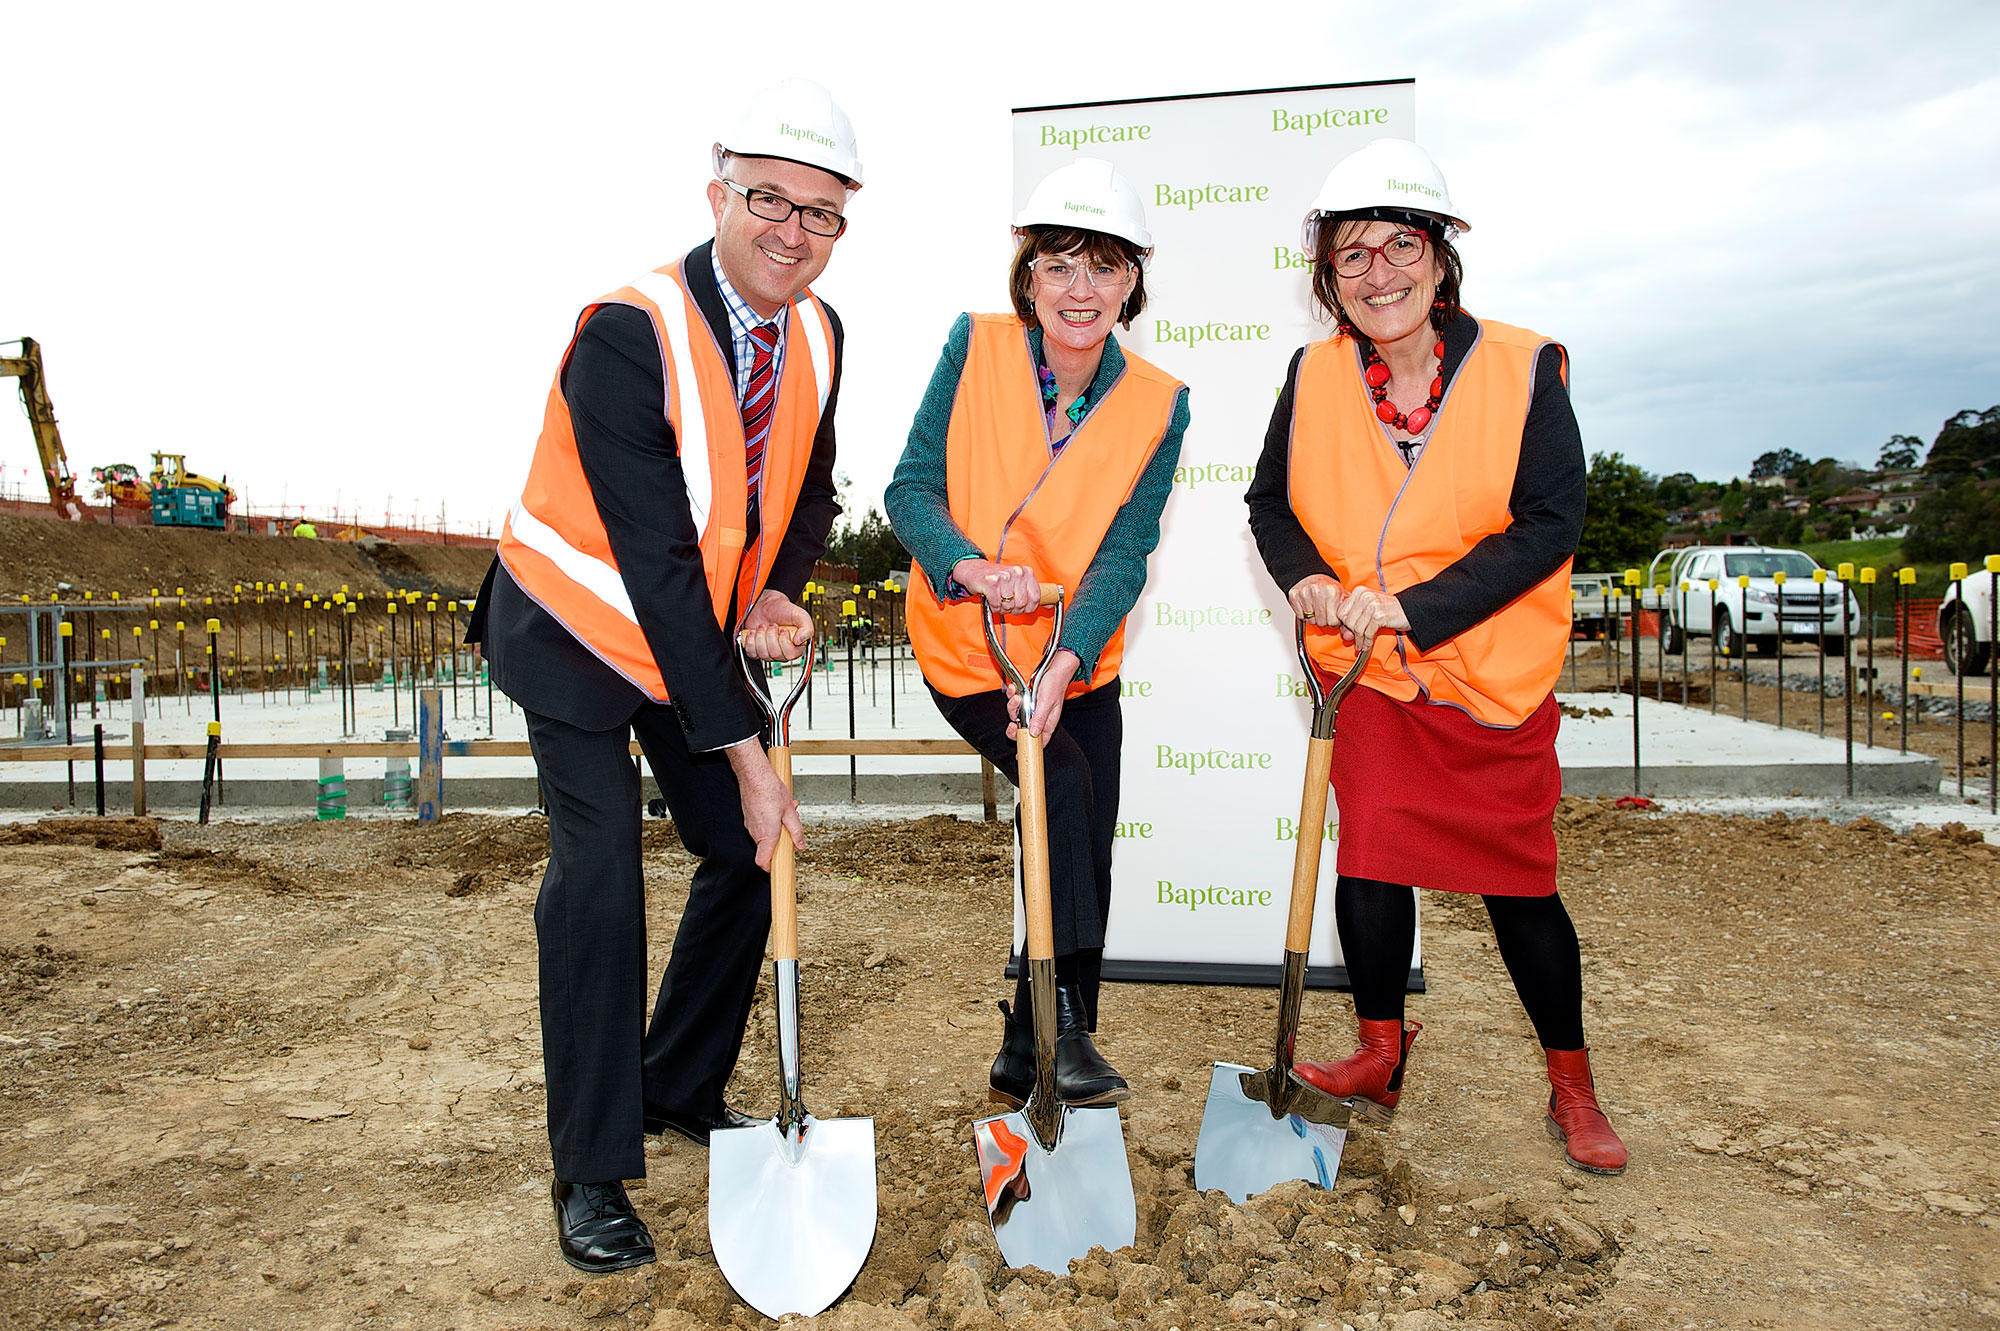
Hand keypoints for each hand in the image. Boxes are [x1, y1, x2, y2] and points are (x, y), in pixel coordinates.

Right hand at [726, 742, 804, 870]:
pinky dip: (771, 820)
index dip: (771, 869)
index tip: (779, 869)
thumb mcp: (790, 812)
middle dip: (781, 840)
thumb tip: (800, 844)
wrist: (754, 774)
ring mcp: (750, 825)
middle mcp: (755, 832)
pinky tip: (779, 807)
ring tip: (787, 813)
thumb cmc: (769, 790)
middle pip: (767, 847)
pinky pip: (761, 825)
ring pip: (765, 834)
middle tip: (790, 829)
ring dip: (777, 828)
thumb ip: (796, 830)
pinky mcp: (749, 817)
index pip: (763, 862)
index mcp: (766, 835)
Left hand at [739, 590, 812, 661]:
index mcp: (795, 647)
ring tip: (763, 627)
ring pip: (763, 654)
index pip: (790, 654)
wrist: (767, 606)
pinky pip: (751, 653)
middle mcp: (782, 652)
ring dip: (761, 637)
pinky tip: (754, 632)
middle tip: (772, 625)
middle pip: (775, 654)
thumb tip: (800, 641)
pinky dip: (750, 641)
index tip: (783, 629)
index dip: (784, 642)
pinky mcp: (755, 650)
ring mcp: (768, 652)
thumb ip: (807, 629)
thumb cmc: (784, 611)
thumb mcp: (800, 615)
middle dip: (771, 636)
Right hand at [951, 557, 1041, 614]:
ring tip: (999, 600)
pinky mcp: (991, 582)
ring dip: (1003, 608)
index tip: (1022, 607)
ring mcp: (1004, 577)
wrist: (975, 571)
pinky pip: (997, 604)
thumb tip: (1052, 604)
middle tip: (1007, 604)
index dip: (1029, 608)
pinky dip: (994, 607)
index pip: (1036, 598)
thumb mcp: (1019, 583)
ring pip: (1009, 606)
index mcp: (1026, 572)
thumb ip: (1035, 593)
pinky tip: (992, 600)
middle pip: (1022, 604)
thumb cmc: (999, 580)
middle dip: (1014, 609)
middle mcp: (1017, 572)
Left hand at [1006, 649, 1078, 741]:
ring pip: (1015, 715)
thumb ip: (1040, 719)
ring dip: (1012, 706)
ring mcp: (1031, 710)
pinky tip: (1014, 690)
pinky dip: (1011, 696)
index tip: (1019, 755)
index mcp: (1047, 723)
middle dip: (1013, 727)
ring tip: (1017, 698)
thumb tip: (1033, 734)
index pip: (1038, 742)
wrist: (1054, 668)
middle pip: (1021, 730)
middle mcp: (1038, 718)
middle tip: (1012, 724)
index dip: (1028, 749)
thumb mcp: (1048, 703)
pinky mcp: (1026, 701)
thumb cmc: (1055, 684)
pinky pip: (1014, 702)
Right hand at [1288, 574, 1342, 627]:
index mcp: (1333, 592)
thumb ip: (1347, 609)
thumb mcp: (1341, 594)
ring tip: (1316, 608)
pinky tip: (1308, 606)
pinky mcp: (1295, 597)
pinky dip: (1304, 615)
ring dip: (1314, 618)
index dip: (1334, 621)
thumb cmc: (1326, 586)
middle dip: (1324, 620)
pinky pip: (1301, 616)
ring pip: (1311, 621)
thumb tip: (1350, 626)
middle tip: (1324, 612)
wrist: (1310, 574)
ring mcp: (1305, 594)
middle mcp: (1318, 592)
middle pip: (1322, 622)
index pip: (1334, 621)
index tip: (1333, 616)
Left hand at [1331, 585, 1409, 645]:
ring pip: (1357, 628)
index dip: (1345, 625)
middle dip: (1352, 634)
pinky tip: (1368, 645)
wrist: (1410, 610)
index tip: (1350, 633)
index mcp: (1359, 591)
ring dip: (1360, 640)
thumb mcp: (1369, 610)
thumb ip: (1355, 619)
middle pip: (1348, 621)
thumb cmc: (1389, 610)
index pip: (1341, 612)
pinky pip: (1368, 632)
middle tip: (1357, 642)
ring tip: (1363, 645)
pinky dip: (1367, 641)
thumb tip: (1345, 635)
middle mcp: (1364, 596)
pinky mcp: (1379, 615)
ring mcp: (1372, 604)